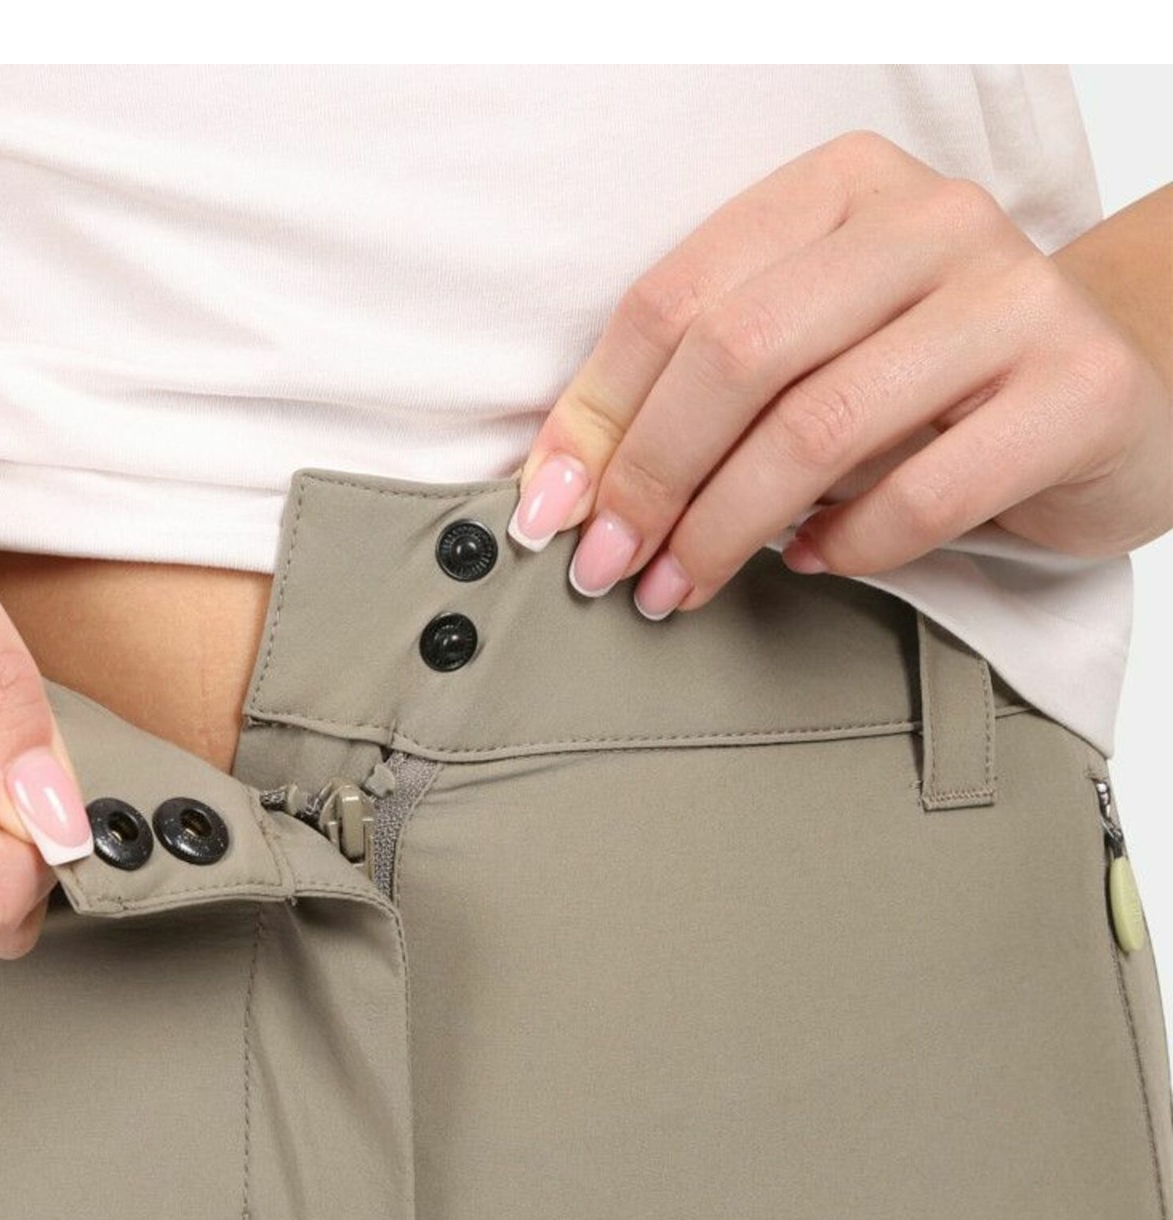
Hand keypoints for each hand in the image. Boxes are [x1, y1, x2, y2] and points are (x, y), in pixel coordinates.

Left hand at [509, 131, 1172, 618]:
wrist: (1122, 388)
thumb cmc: (940, 383)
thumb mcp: (818, 351)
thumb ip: (714, 388)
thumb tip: (573, 486)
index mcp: (843, 188)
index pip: (679, 296)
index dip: (596, 412)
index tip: (550, 508)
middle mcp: (932, 221)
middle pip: (738, 353)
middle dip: (650, 477)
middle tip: (609, 565)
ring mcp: (1013, 299)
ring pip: (819, 427)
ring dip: (725, 528)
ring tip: (680, 586)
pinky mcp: (1074, 391)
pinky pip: (921, 494)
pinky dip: (843, 548)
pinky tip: (810, 563)